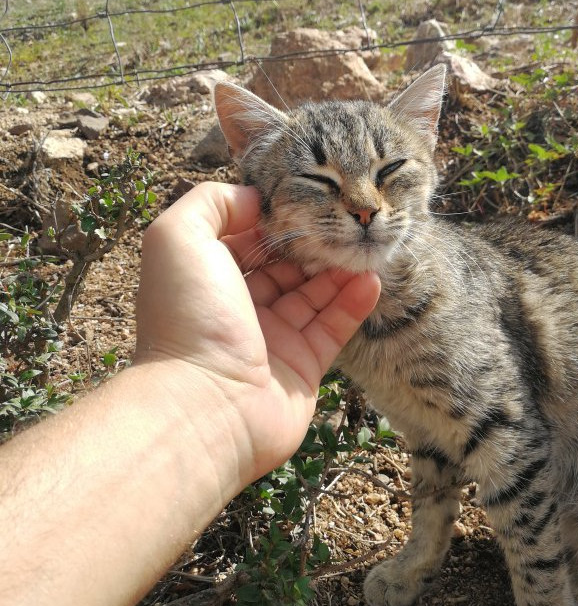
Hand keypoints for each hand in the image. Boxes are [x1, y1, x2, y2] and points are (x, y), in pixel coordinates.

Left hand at [135, 181, 379, 482]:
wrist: (207, 406)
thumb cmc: (190, 317)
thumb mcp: (178, 238)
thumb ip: (211, 204)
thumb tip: (254, 199)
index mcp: (207, 280)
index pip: (246, 242)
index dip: (273, 221)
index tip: (306, 200)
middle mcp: (238, 310)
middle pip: (283, 268)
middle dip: (312, 244)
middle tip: (344, 221)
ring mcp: (272, 341)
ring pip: (312, 296)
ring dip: (338, 270)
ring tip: (364, 245)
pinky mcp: (303, 368)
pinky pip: (332, 328)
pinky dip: (353, 303)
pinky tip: (370, 280)